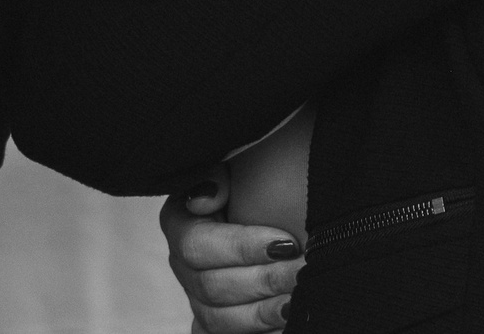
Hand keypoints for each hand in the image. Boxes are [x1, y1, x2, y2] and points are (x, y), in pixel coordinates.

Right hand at [164, 173, 301, 331]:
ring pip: (218, 319)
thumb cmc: (261, 181)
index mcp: (180, 222)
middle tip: (303, 272)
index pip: (198, 245)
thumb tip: (206, 198)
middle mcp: (183, 263)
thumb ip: (216, 176)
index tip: (286, 243)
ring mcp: (197, 296)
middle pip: (211, 286)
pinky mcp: (217, 319)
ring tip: (298, 301)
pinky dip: (259, 332)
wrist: (276, 204)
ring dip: (262, 312)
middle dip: (263, 280)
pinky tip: (287, 321)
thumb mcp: (241, 166)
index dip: (242, 247)